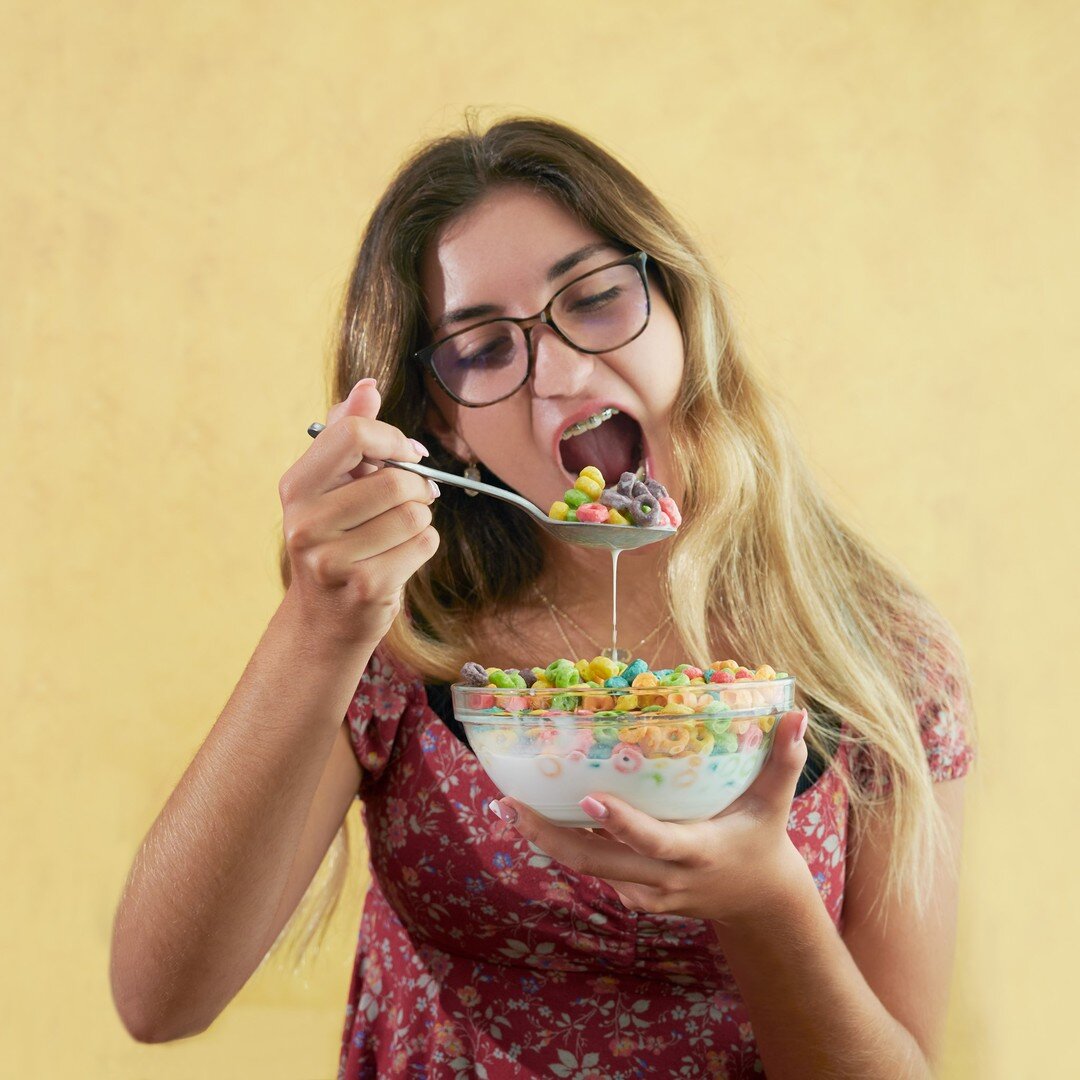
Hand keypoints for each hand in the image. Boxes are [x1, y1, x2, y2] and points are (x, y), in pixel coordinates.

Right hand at [278, 378, 440, 648]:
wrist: (324, 620)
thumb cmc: (335, 542)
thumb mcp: (331, 487)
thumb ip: (347, 433)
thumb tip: (368, 386)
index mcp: (296, 487)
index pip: (353, 434)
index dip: (393, 439)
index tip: (406, 453)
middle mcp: (306, 523)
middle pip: (395, 479)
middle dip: (417, 486)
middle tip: (413, 499)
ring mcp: (333, 560)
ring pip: (414, 513)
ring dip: (420, 519)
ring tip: (399, 532)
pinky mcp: (366, 588)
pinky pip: (424, 543)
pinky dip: (424, 545)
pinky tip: (401, 556)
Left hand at [491, 709, 812, 926]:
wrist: (758, 901)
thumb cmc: (763, 839)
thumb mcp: (775, 803)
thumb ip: (783, 760)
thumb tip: (798, 712)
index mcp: (697, 852)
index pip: (654, 841)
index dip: (621, 823)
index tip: (587, 798)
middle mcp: (666, 879)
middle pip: (600, 863)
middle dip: (551, 837)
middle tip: (509, 805)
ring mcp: (647, 893)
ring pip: (588, 871)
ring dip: (545, 842)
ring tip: (506, 808)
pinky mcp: (636, 897)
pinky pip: (594, 874)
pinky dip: (564, 850)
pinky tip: (532, 821)